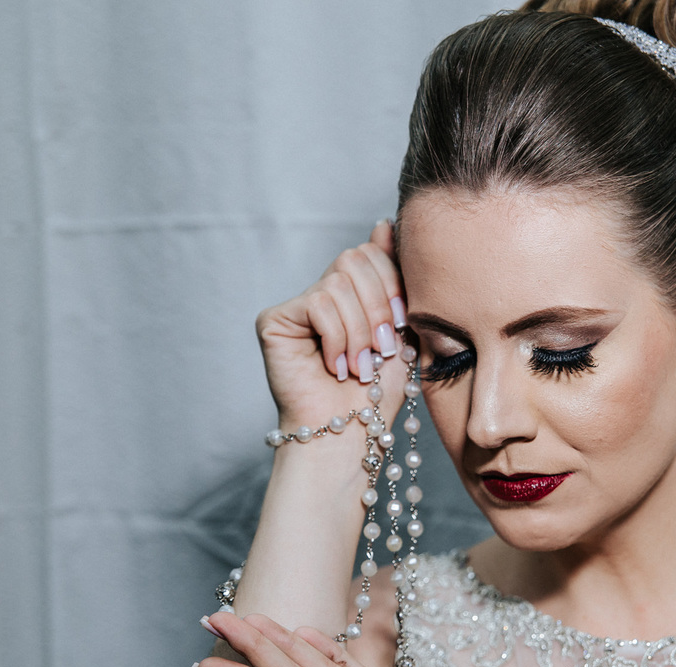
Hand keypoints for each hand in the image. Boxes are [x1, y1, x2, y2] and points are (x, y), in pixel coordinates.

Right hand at [256, 220, 411, 428]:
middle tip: (381, 350)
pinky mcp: (274, 320)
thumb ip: (393, 278)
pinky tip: (335, 367)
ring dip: (360, 331)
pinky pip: (318, 303)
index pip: (372, 253)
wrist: (350, 434)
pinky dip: (337, 338)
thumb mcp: (399, 328)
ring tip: (360, 367)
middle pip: (355, 258)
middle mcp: (321, 293)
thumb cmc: (377, 393)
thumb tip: (385, 222)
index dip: (393, 282)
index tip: (401, 323)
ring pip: (338, 284)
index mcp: (352, 293)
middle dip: (378, 306)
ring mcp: (295, 306)